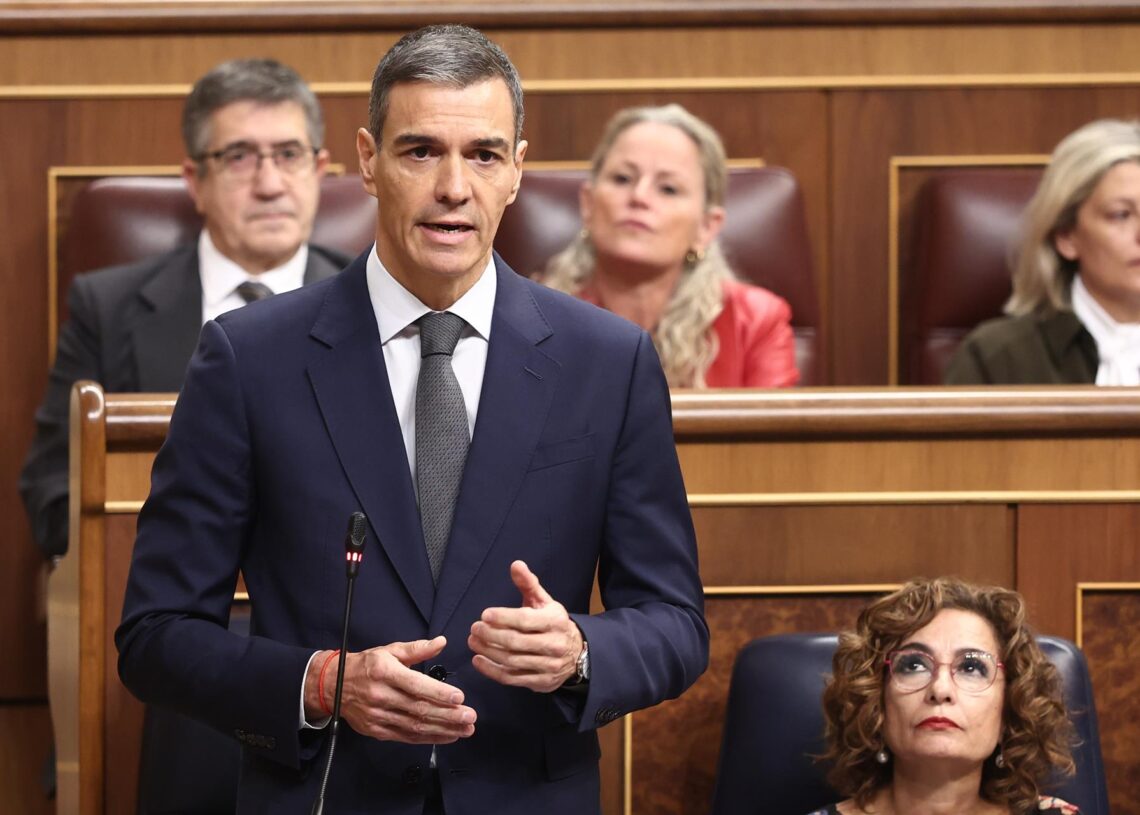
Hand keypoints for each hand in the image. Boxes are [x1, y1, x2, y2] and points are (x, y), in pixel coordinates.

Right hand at [305, 636, 475, 743]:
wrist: (334, 685)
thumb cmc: (366, 665)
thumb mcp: (390, 650)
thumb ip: (417, 648)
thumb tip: (441, 642)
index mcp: (385, 672)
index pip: (416, 685)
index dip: (439, 693)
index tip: (459, 698)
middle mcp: (381, 696)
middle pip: (419, 709)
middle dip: (448, 715)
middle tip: (470, 717)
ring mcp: (378, 716)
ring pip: (415, 726)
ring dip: (443, 730)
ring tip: (465, 729)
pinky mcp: (377, 731)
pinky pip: (407, 737)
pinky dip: (429, 738)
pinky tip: (447, 736)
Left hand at [469, 560, 583, 692]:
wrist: (577, 653)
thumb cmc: (553, 623)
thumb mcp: (545, 601)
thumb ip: (528, 583)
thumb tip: (515, 564)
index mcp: (554, 621)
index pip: (525, 620)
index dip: (503, 617)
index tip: (485, 614)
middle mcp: (553, 644)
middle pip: (516, 642)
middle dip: (491, 635)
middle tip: (474, 628)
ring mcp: (548, 665)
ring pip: (512, 661)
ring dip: (488, 652)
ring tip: (473, 642)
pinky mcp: (541, 682)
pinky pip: (512, 678)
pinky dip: (492, 671)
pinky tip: (479, 661)